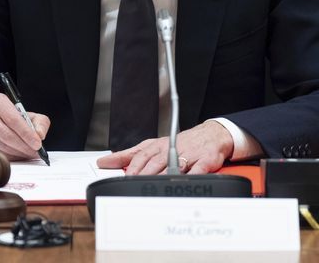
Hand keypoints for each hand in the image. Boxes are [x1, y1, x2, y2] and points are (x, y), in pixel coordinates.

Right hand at [0, 92, 49, 160]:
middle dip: (24, 146)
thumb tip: (40, 134)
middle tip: (35, 152)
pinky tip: (16, 155)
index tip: (37, 144)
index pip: (13, 120)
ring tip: (27, 153)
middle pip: (7, 135)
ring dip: (18, 152)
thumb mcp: (28, 116)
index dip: (27, 133)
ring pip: (2, 146)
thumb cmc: (10, 119)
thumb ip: (40, 123)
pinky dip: (10, 157)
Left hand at [96, 120, 234, 174]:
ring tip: (154, 185)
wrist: (211, 134)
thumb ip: (130, 154)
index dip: (132, 166)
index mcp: (158, 146)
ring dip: (163, 175)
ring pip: (174, 165)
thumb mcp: (154, 145)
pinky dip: (192, 176)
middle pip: (155, 162)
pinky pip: (198, 169)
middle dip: (144, 173)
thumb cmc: (181, 142)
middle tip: (134, 183)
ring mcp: (189, 154)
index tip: (123, 175)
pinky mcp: (205, 160)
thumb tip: (107, 161)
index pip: (141, 155)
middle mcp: (172, 149)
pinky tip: (185, 182)